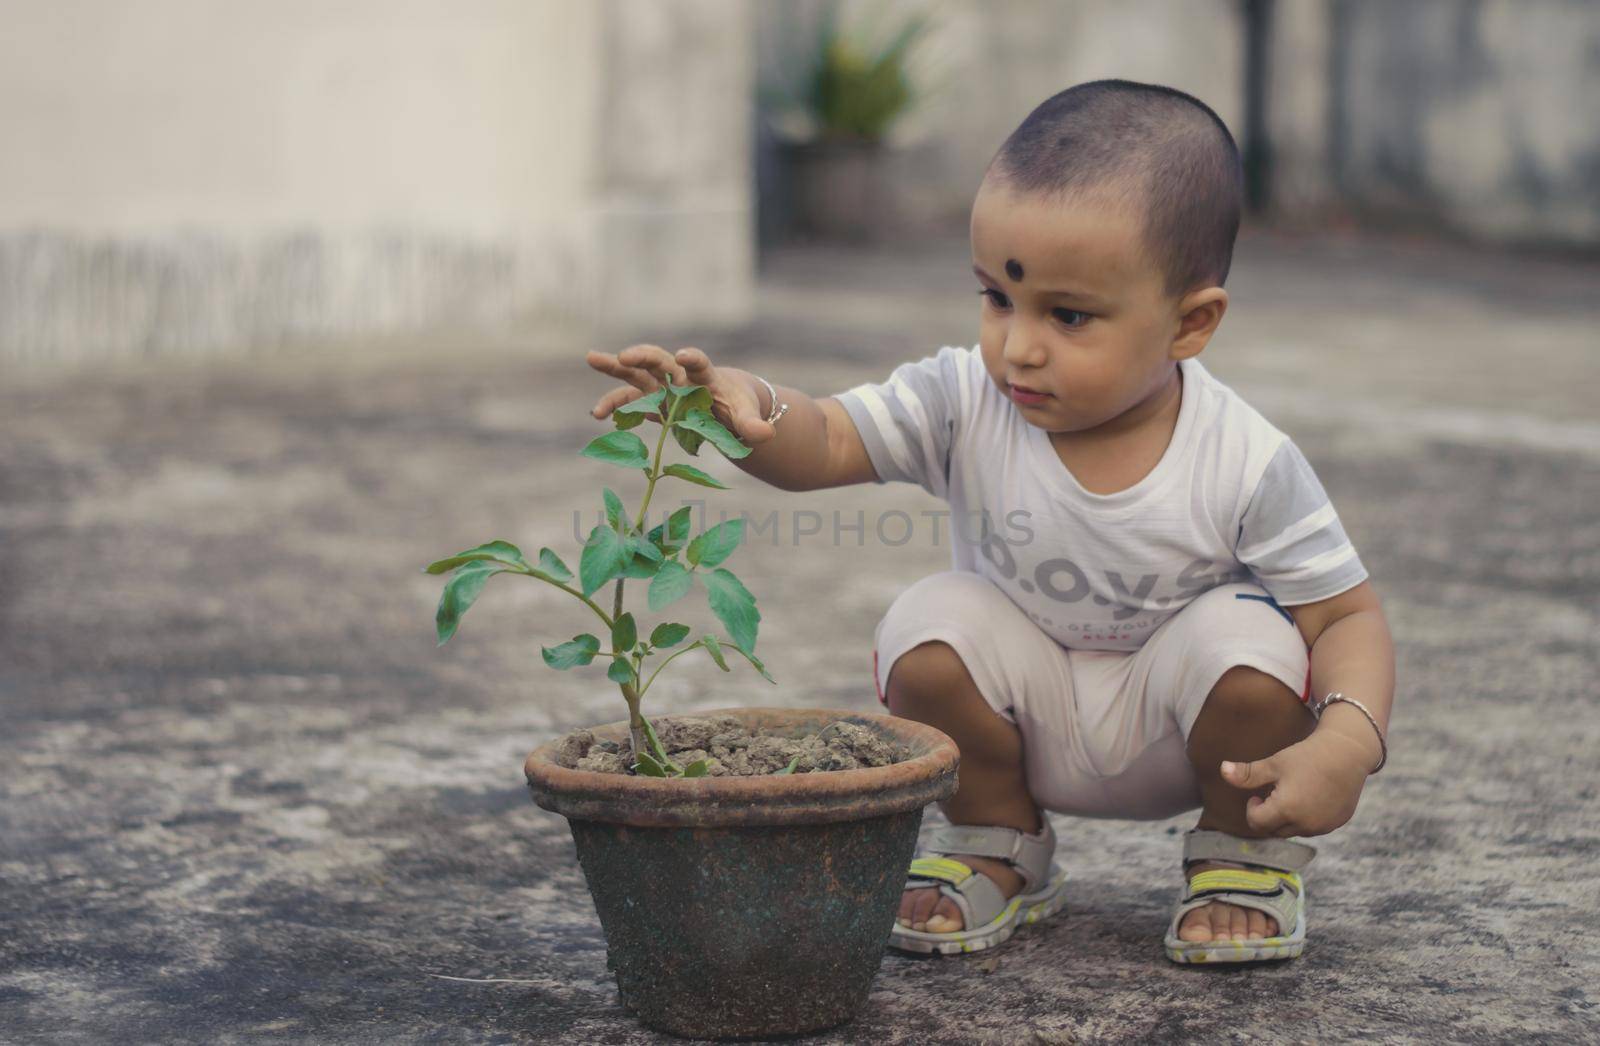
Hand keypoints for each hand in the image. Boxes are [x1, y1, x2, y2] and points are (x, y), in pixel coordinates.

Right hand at [585, 344, 776, 444]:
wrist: (726, 406)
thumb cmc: (738, 407)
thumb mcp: (746, 416)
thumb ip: (752, 425)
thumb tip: (766, 436)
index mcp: (706, 376)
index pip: (700, 364)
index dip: (693, 360)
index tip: (685, 356)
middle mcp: (680, 376)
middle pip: (660, 360)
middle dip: (643, 356)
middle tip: (624, 355)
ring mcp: (662, 388)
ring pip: (636, 373)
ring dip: (614, 366)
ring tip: (591, 357)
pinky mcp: (652, 402)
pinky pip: (629, 402)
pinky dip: (613, 406)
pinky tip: (597, 414)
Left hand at [1218, 728, 1373, 837]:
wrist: (1348, 752)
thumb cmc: (1307, 755)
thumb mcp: (1274, 763)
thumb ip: (1247, 774)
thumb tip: (1221, 770)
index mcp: (1286, 809)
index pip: (1256, 823)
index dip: (1252, 808)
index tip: (1258, 793)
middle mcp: (1305, 824)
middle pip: (1274, 831)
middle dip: (1268, 815)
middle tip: (1274, 792)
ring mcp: (1323, 826)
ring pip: (1294, 832)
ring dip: (1287, 819)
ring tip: (1293, 793)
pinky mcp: (1337, 823)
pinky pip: (1313, 828)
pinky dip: (1306, 819)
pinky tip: (1310, 796)